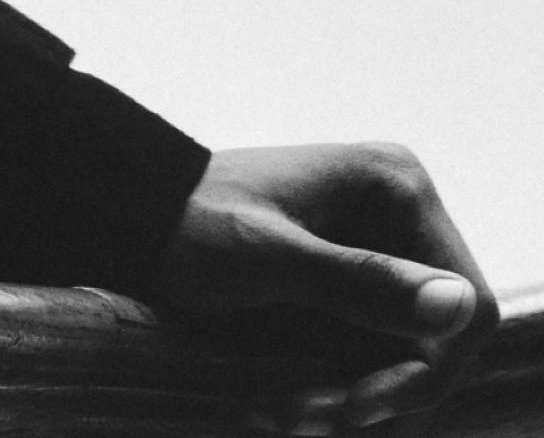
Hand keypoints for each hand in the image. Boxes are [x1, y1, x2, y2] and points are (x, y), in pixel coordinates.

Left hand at [151, 143, 494, 429]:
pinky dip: (336, 389)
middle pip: (436, 340)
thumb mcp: (268, 257)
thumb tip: (460, 304)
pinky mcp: (355, 286)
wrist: (134, 216)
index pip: (468, 305)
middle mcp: (401, 215)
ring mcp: (381, 251)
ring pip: (404, 359)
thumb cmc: (189, 222)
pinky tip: (283, 406)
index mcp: (397, 186)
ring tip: (284, 415)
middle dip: (377, 392)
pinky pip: (372, 356)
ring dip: (351, 399)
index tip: (359, 406)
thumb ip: (360, 281)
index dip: (427, 369)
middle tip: (303, 418)